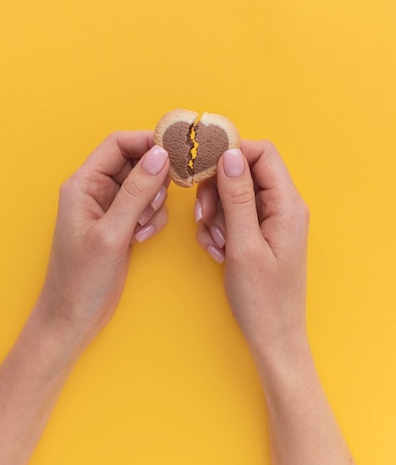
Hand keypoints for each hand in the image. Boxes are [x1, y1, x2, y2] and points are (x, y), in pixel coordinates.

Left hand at [36, 131, 169, 351]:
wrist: (74, 317)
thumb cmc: (81, 279)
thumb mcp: (112, 233)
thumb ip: (136, 192)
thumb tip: (160, 156)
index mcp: (83, 183)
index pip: (117, 144)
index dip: (146, 142)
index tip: (174, 152)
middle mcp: (95, 190)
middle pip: (135, 162)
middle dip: (154, 178)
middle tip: (162, 197)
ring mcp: (109, 207)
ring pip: (145, 184)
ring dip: (154, 201)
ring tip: (143, 226)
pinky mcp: (121, 224)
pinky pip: (146, 206)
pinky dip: (152, 218)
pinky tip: (142, 237)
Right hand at [195, 140, 309, 363]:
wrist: (272, 337)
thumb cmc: (262, 299)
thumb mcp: (243, 245)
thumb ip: (236, 197)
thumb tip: (230, 154)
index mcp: (288, 205)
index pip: (262, 154)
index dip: (231, 154)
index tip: (202, 169)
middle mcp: (284, 206)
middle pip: (244, 172)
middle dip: (217, 191)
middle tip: (204, 217)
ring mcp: (272, 220)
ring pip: (234, 194)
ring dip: (216, 213)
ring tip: (215, 242)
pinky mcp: (261, 232)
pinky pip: (234, 214)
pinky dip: (219, 228)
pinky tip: (218, 251)